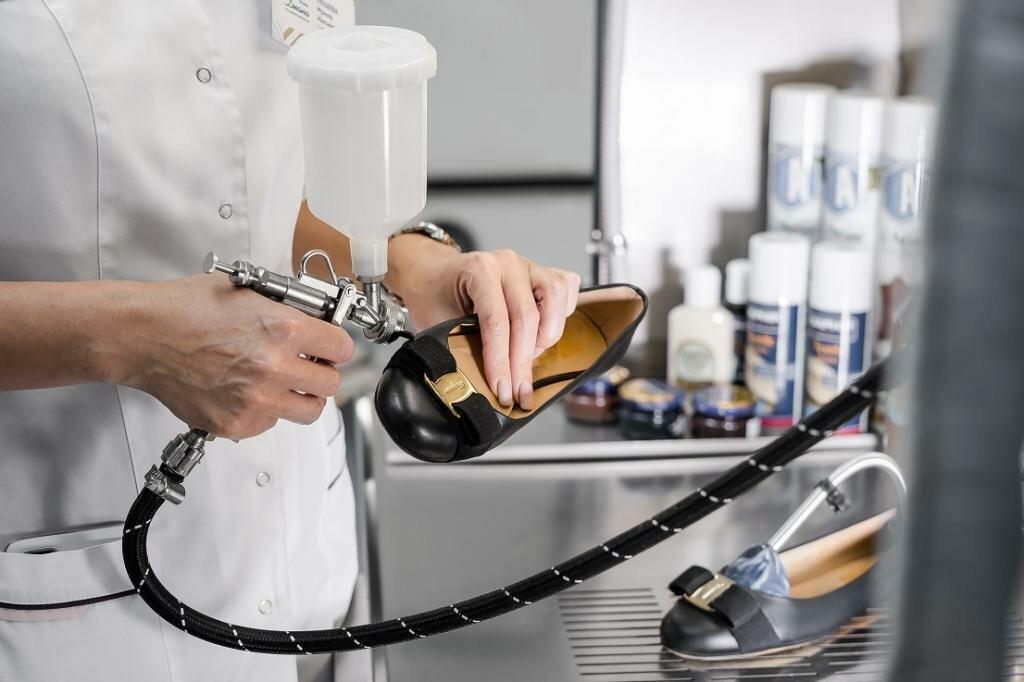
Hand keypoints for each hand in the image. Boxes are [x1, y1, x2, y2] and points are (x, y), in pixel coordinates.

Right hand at [119, 276, 354, 438]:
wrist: (143, 336)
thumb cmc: (185, 309)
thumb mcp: (247, 292)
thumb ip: (286, 309)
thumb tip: (313, 320)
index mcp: (284, 330)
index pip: (342, 348)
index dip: (336, 346)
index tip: (330, 347)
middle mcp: (274, 368)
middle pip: (330, 384)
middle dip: (323, 373)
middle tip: (310, 366)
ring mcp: (256, 400)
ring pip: (309, 411)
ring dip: (302, 397)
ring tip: (286, 384)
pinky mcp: (236, 424)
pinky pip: (270, 425)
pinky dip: (266, 412)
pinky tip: (249, 392)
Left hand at [392, 241, 581, 409]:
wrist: (433, 273)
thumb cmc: (436, 296)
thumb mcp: (439, 323)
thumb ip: (463, 348)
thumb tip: (486, 386)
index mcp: (479, 269)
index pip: (497, 321)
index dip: (501, 361)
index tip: (502, 390)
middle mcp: (507, 263)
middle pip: (528, 317)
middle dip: (523, 362)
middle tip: (518, 392)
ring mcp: (528, 265)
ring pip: (555, 298)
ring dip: (547, 336)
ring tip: (530, 358)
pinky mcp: (542, 271)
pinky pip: (566, 288)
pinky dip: (562, 312)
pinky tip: (545, 332)